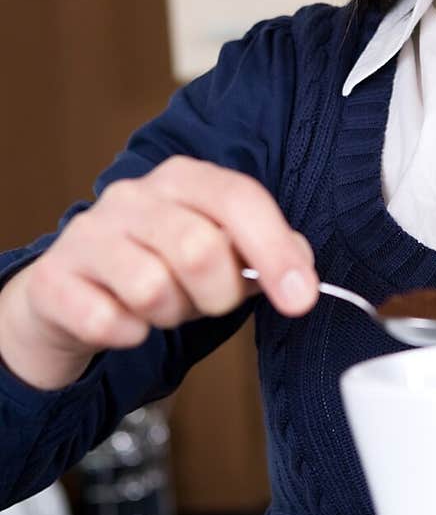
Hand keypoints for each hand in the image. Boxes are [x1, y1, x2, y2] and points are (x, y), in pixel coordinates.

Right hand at [0, 156, 318, 388]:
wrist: (69, 295)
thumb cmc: (158, 268)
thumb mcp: (218, 255)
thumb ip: (265, 254)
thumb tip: (302, 268)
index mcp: (182, 179)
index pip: (239, 198)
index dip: (276, 250)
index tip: (301, 298)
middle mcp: (132, 196)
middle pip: (199, 248)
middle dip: (218, 295)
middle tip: (208, 303)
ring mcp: (88, 233)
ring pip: (151, 287)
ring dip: (169, 315)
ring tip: (161, 307)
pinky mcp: (54, 278)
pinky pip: (108, 322)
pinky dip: (128, 335)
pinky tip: (123, 322)